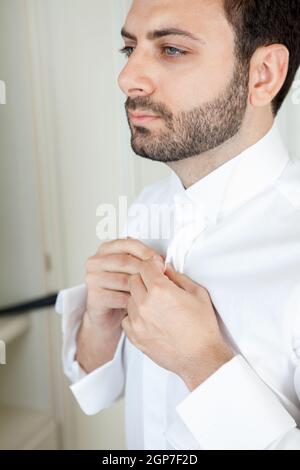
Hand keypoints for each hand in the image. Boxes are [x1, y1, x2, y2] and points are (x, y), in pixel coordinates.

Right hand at [84, 238, 158, 329]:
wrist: (107, 315)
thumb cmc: (122, 290)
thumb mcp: (133, 271)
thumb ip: (143, 261)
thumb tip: (160, 260)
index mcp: (105, 250)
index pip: (127, 243)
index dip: (146, 251)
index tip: (159, 260)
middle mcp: (95, 262)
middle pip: (124, 261)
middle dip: (145, 269)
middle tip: (160, 277)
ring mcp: (92, 279)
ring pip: (123, 280)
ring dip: (140, 287)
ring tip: (151, 292)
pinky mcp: (93, 296)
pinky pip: (118, 297)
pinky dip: (132, 301)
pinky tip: (140, 304)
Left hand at [122, 257, 233, 390]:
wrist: (200, 357)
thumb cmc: (202, 328)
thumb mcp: (197, 293)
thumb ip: (178, 277)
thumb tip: (167, 270)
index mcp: (161, 291)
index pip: (145, 266)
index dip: (152, 264)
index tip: (157, 267)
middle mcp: (145, 305)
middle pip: (133, 280)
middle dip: (144, 278)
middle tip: (156, 284)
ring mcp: (138, 322)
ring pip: (129, 298)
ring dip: (139, 296)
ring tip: (155, 303)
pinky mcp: (135, 336)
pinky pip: (126, 318)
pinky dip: (135, 315)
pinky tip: (148, 317)